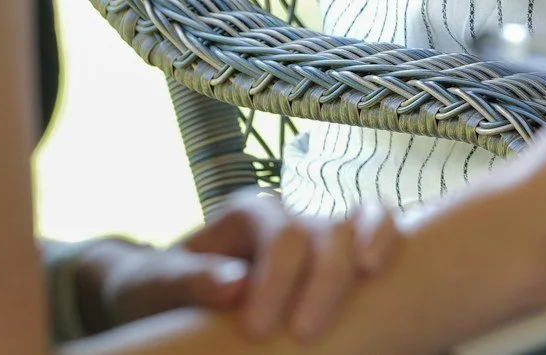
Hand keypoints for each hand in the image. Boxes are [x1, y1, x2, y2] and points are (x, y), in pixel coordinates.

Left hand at [77, 192, 403, 340]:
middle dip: (323, 281)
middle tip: (308, 333)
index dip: (276, 282)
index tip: (257, 331)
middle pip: (324, 230)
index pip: (278, 236)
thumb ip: (191, 279)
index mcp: (249, 213)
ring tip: (371, 282)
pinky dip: (388, 237)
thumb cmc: (159, 288)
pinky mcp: (341, 253)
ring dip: (368, 250)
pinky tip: (386, 268)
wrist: (170, 292)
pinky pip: (379, 227)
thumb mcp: (157, 284)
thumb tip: (235, 284)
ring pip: (363, 219)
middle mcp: (290, 214)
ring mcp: (320, 230)